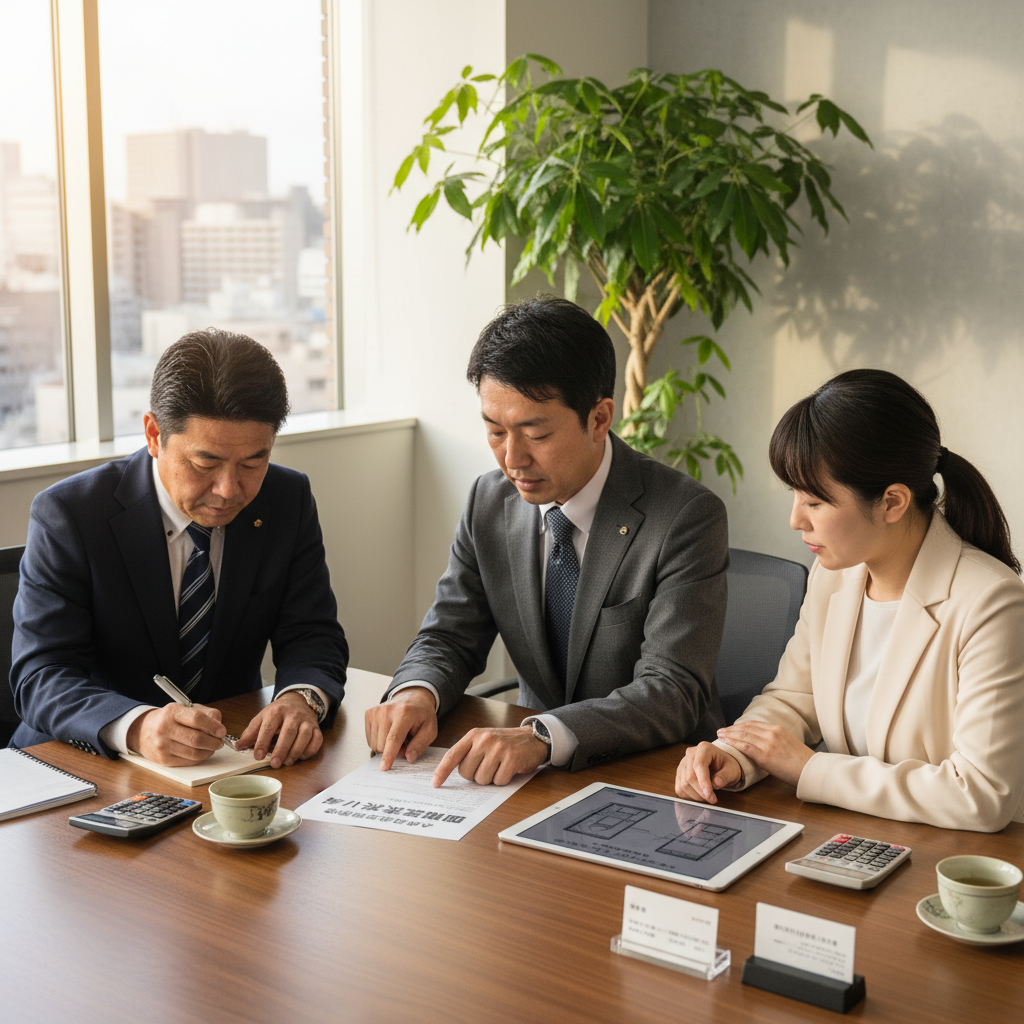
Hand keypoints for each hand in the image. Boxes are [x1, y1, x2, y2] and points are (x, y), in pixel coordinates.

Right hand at [127, 703, 225, 765]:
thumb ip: (206, 713)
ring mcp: (163, 746)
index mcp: (172, 712)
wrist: (143, 731)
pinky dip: (200, 758)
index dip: (213, 726)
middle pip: (196, 739)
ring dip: (209, 751)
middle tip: (220, 741)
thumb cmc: (169, 719)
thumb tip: (219, 724)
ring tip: (212, 747)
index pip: (196, 719)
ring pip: (194, 753)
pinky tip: (202, 752)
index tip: (222, 731)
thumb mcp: (186, 708)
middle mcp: (165, 729)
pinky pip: (188, 762)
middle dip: (214, 742)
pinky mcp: (163, 760)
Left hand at [236, 692, 321, 768]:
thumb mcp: (262, 718)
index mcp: (276, 711)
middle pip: (288, 732)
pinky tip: (301, 757)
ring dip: (296, 751)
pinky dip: (310, 750)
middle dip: (281, 750)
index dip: (262, 742)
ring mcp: (306, 720)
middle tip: (274, 764)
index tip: (257, 756)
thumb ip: (251, 732)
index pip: (268, 727)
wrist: (296, 700)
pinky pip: (317, 739)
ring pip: (304, 735)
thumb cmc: (277, 713)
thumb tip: (239, 746)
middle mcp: (293, 714)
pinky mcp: (316, 727)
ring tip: (287, 762)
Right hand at [364, 687, 437, 769]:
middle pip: (383, 745)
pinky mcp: (368, 714)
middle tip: (406, 741)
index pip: (394, 738)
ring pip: (375, 744)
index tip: (384, 768)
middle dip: (394, 750)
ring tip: (398, 734)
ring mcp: (375, 711)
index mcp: (404, 713)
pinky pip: (371, 740)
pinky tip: (389, 731)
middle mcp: (386, 710)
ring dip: (387, 746)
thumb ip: (420, 745)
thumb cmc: (421, 715)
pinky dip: (381, 740)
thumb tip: (409, 758)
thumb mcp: (430, 729)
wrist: (411, 696)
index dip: (389, 755)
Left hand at [432, 725, 546, 786]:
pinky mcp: (512, 759)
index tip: (435, 783)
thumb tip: (450, 773)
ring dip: (490, 778)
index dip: (442, 771)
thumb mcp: (483, 740)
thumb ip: (468, 752)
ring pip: (482, 779)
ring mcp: (498, 749)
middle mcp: (484, 740)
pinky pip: (499, 781)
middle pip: (467, 773)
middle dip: (476, 775)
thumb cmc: (505, 742)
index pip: (453, 755)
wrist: (532, 737)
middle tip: (488, 766)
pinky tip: (509, 768)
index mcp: (474, 735)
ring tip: (499, 766)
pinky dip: (503, 779)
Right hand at [674, 741, 741, 803]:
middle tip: (713, 799)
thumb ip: (724, 776)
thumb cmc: (726, 766)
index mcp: (704, 748)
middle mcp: (690, 754)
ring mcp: (683, 763)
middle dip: (701, 792)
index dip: (703, 782)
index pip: (699, 765)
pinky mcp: (679, 773)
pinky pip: (679, 788)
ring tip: (707, 796)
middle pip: (690, 777)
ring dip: (696, 796)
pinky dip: (689, 796)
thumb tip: (716, 783)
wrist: (720, 764)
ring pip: (683, 784)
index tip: (710, 797)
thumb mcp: (732, 770)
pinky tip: (699, 795)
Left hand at [715, 722, 813, 788]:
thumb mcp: (788, 743)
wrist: (812, 770)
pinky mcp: (765, 756)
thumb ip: (775, 740)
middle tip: (721, 730)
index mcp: (777, 729)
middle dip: (731, 729)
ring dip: (729, 734)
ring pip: (743, 735)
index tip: (731, 727)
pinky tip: (726, 742)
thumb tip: (764, 743)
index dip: (739, 725)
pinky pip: (745, 747)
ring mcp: (768, 744)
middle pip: (746, 728)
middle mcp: (771, 733)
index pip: (753, 724)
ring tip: (720, 735)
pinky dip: (734, 743)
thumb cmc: (802, 761)